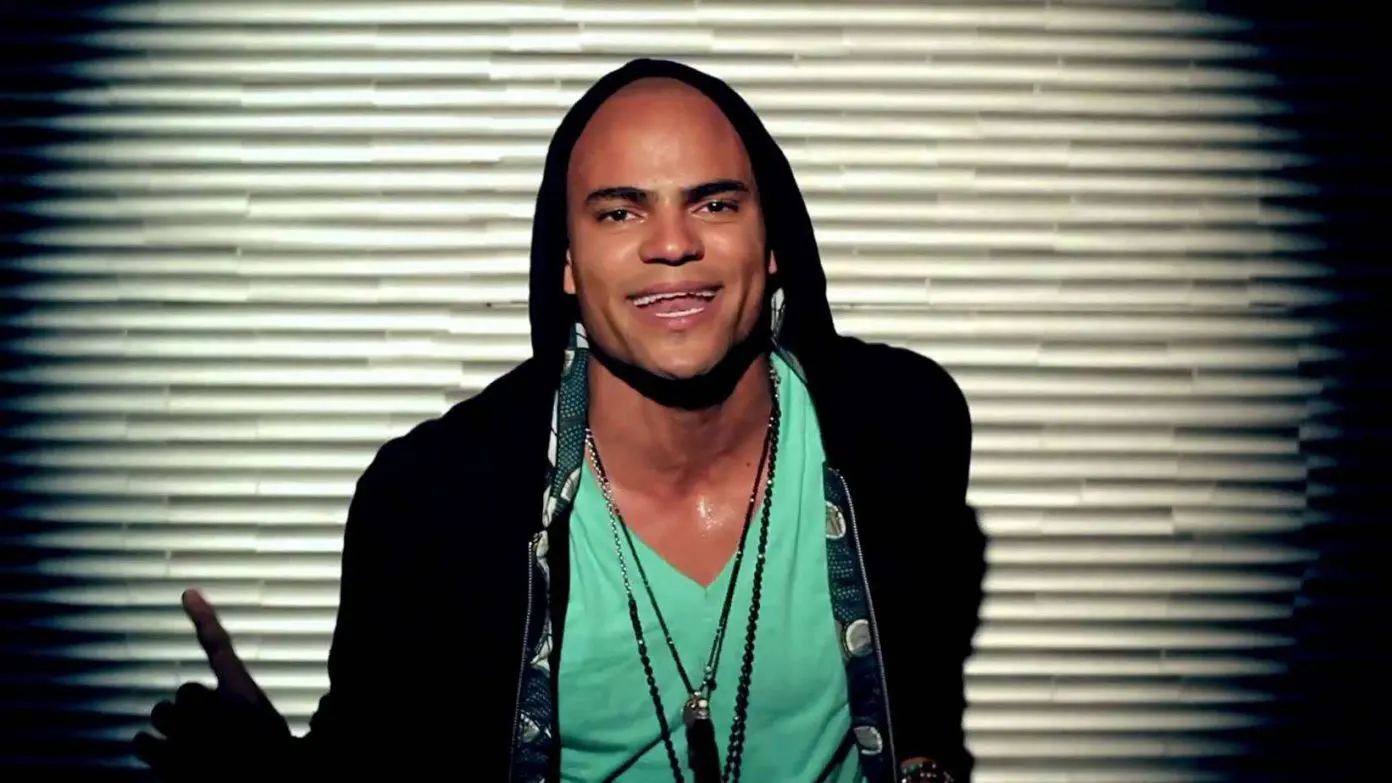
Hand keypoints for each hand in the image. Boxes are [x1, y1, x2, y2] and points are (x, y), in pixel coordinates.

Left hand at [133, 590, 290, 778]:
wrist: (270, 780)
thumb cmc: (270, 753)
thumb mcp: (268, 722)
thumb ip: (246, 706)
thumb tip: (230, 696)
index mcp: (243, 695)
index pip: (220, 649)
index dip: (205, 619)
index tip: (188, 594)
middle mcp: (213, 710)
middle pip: (183, 693)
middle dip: (190, 710)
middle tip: (207, 730)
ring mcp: (189, 737)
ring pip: (161, 715)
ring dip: (169, 728)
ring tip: (185, 744)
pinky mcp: (170, 762)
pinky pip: (143, 743)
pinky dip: (150, 748)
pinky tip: (165, 757)